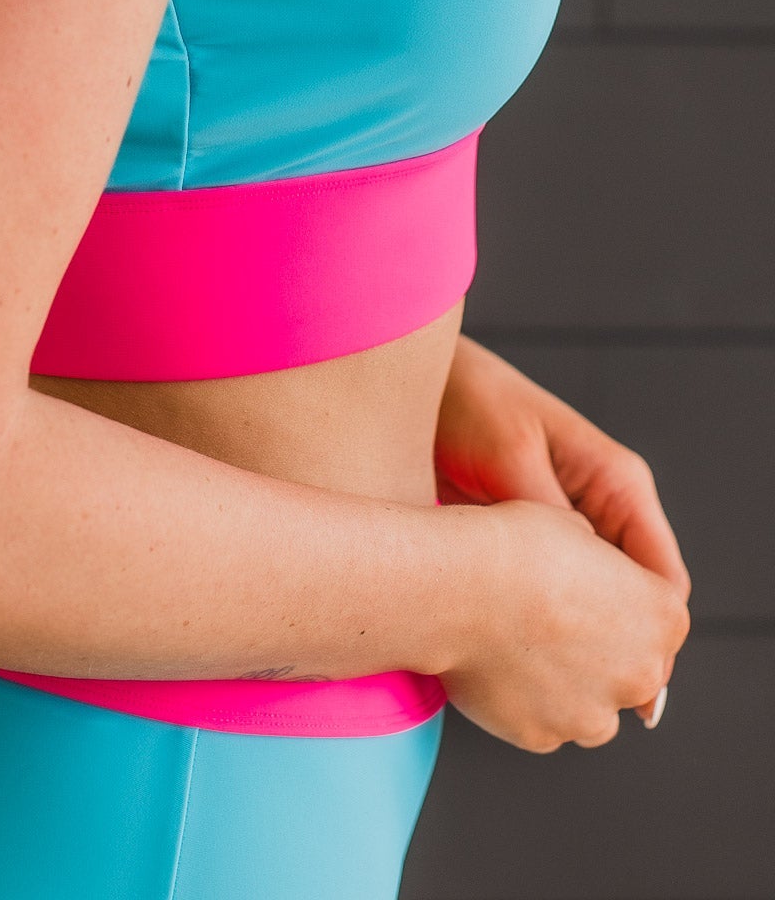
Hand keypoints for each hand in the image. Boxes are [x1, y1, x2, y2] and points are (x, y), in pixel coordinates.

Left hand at [435, 334, 690, 722]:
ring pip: (592, 610)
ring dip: (570, 645)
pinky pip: (550, 599)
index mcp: (618, 483)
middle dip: (610, 651)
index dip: (649, 633)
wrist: (414, 385)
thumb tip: (575, 588)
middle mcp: (602, 510)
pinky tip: (503, 651)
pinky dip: (535, 629)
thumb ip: (547, 517)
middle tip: (570, 690)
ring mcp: (566, 530)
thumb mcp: (510, 457)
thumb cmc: (467, 402)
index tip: (618, 676)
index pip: (662, 578)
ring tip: (534, 676)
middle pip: (632, 605)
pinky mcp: (528, 544)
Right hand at [441, 497, 689, 752]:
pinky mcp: (545, 736)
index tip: (586, 592)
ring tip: (523, 647)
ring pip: (592, 708)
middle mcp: (640, 673)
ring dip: (569, 687)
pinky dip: (528, 703)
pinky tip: (499, 667)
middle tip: (553, 621)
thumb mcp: (575, 526)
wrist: (458, 588)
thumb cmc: (513, 548)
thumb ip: (602, 562)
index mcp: (663, 617)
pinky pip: (544, 724)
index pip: (658, 619)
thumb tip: (591, 574)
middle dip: (601, 652)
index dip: (619, 602)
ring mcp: (593, 713)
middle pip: (631, 670)